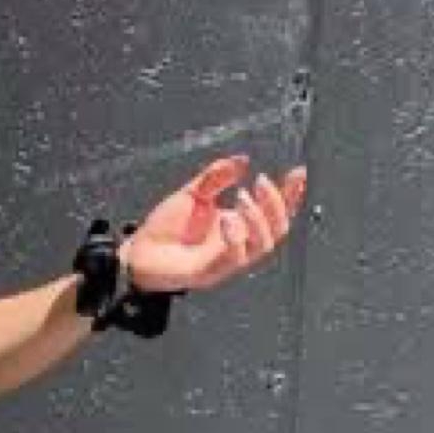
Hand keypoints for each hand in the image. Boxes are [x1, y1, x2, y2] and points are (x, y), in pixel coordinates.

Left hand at [118, 155, 307, 293]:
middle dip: (277, 204)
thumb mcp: (193, 194)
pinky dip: (236, 237)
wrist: (136, 254)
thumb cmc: (162, 229)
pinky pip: (235, 258)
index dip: (291, 195)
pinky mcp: (210, 272)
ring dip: (259, 218)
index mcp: (238, 227)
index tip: (298, 172)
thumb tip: (242, 159)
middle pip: (278, 229)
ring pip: (263, 245)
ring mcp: (226, 261)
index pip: (275, 213)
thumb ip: (217, 176)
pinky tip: (227, 219)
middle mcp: (237, 245)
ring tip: (241, 196)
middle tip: (261, 182)